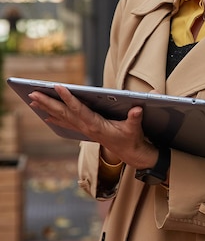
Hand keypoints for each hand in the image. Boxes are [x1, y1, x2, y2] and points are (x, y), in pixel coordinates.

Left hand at [28, 85, 158, 169]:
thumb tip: (137, 108)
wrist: (131, 154)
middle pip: (64, 113)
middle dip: (48, 103)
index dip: (68, 98)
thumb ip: (135, 118)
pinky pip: (66, 123)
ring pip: (62, 117)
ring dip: (47, 108)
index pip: (79, 109)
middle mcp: (86, 128)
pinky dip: (55, 118)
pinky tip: (46, 115)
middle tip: (32, 94)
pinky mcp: (85, 131)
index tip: (58, 86)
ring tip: (33, 100)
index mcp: (96, 125)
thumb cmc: (132, 138)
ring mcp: (84, 130)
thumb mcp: (135, 128)